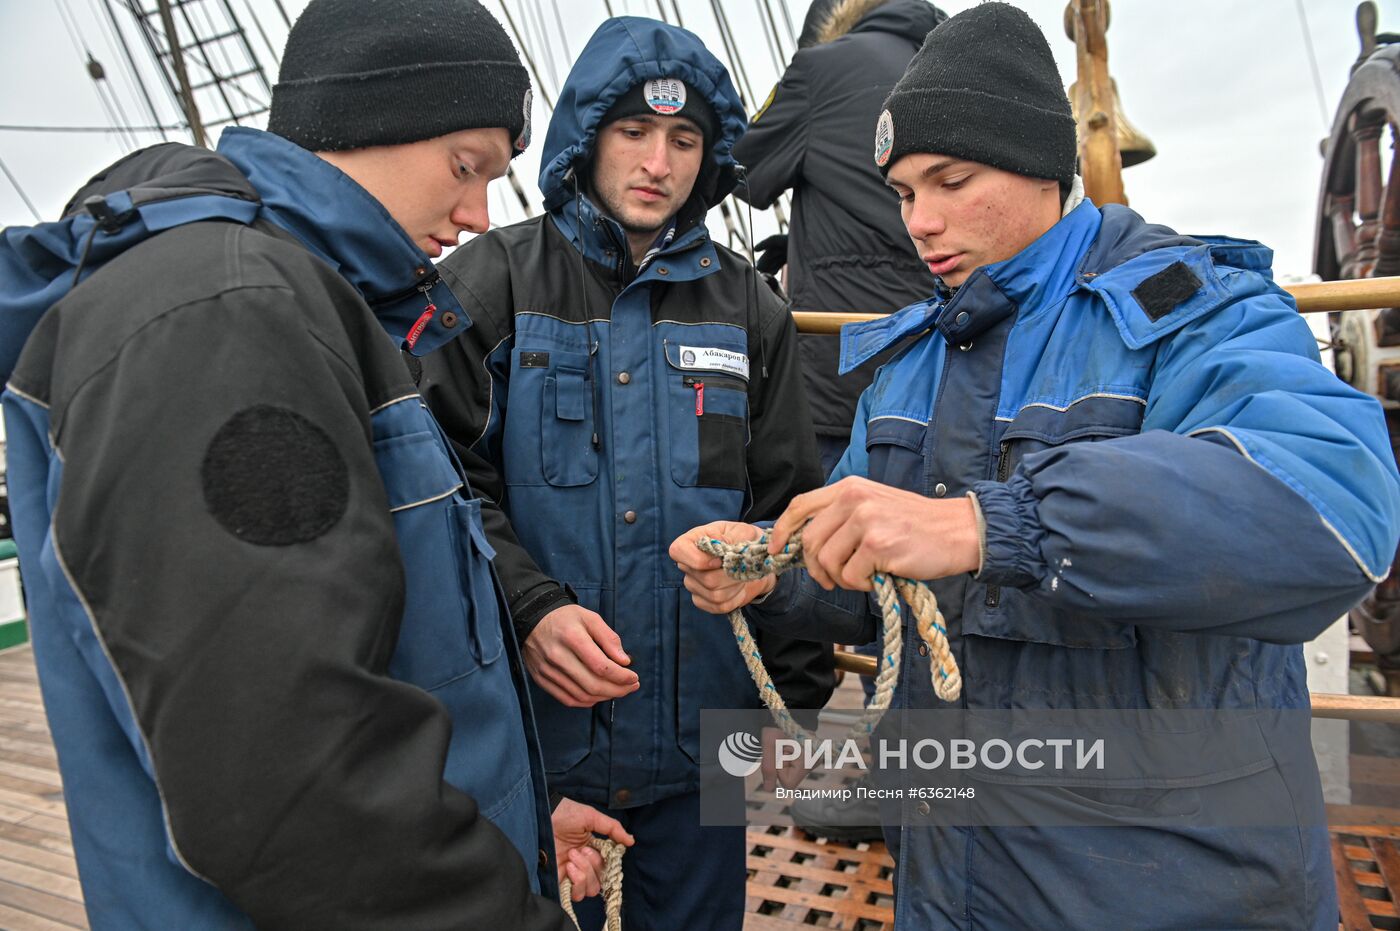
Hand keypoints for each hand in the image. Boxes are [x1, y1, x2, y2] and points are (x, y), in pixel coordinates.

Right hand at [524, 605, 638, 706]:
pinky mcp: (541, 679)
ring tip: (618, 690)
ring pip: (582, 695)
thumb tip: (625, 661)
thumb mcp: (590, 618)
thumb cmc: (565, 617)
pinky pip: (567, 699)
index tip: (634, 677)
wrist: (531, 618)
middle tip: (631, 687)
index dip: (621, 676)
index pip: (601, 666)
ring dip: (605, 697)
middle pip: (593, 685)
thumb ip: (609, 638)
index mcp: (572, 637)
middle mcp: (557, 656)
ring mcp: (547, 670)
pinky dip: (586, 701)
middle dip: (618, 690)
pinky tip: (598, 695)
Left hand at [551, 798, 634, 900]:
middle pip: (600, 882)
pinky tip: (569, 866)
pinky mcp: (560, 881)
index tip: (598, 849)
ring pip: (590, 890)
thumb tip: (631, 841)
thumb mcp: (592, 817)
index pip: (607, 868)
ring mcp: (571, 874)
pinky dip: (576, 881)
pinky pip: (575, 894)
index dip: (607, 864)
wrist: (543, 817)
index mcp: (592, 851)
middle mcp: (583, 865)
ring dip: (585, 873)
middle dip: (593, 866)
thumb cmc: (566, 814)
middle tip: (581, 850)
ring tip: (573, 856)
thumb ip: (613, 828)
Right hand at [669, 521, 777, 614]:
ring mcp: (693, 584)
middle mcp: (687, 564)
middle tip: (742, 565)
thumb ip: (731, 539)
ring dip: (735, 586)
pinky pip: (719, 606)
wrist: (752, 561)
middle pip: (705, 578)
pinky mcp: (702, 600)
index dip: (699, 560)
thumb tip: (722, 551)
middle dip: (730, 574)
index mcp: (691, 541)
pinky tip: (738, 587)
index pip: (677, 551)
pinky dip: (735, 598)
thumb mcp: (742, 532)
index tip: (720, 559)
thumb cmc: (744, 541)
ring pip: (715, 595)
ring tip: (741, 575)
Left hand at [760, 725, 809, 791]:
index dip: (779, 771)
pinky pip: (797, 764)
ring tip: (785, 744)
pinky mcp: (813, 755)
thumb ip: (769, 768)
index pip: (788, 784)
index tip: (779, 753)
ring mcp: (815, 759)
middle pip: (791, 778)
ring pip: (793, 771)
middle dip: (783, 765)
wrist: (792, 708)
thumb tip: (768, 789)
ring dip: (786, 760)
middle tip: (782, 747)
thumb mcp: (769, 744)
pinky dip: (791, 757)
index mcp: (807, 761)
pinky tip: (790, 744)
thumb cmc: (779, 724)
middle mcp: (815, 762)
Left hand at [768, 476, 980, 589]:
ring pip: (826, 562)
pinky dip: (861, 585)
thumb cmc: (917, 526)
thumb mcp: (875, 506)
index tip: (775, 549)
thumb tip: (805, 542)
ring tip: (865, 575)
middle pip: (809, 542)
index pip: (801, 506)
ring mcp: (865, 520)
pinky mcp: (877, 544)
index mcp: (850, 487)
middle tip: (836, 578)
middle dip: (817, 568)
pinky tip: (880, 576)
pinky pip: (849, 576)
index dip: (782, 530)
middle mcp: (854, 498)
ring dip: (842, 578)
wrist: (959, 531)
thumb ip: (842, 517)